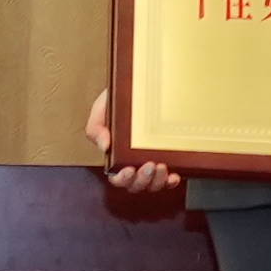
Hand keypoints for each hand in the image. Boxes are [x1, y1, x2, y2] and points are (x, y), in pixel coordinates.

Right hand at [84, 87, 186, 201]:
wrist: (138, 85)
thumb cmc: (117, 100)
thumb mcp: (101, 111)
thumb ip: (96, 128)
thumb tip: (105, 147)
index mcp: (116, 156)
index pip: (117, 178)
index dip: (123, 180)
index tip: (128, 170)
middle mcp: (134, 163)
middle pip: (137, 185)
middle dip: (143, 180)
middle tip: (149, 165)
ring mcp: (151, 162)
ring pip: (153, 185)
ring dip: (157, 181)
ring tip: (162, 166)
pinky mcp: (167, 157)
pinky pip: (169, 179)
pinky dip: (171, 182)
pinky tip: (174, 175)